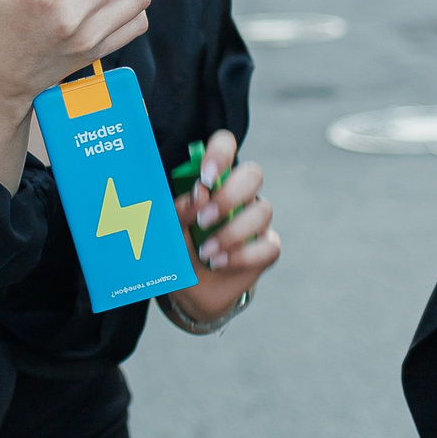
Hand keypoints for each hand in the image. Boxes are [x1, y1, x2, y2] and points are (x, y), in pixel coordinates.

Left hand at [169, 128, 280, 321]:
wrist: (190, 290)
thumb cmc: (179, 249)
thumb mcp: (169, 229)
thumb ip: (179, 210)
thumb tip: (198, 194)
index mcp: (214, 180)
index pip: (225, 147)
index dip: (220, 154)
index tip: (205, 178)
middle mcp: (240, 195)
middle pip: (252, 175)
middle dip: (228, 196)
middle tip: (203, 219)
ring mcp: (256, 221)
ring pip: (262, 211)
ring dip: (231, 232)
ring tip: (205, 251)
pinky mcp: (266, 249)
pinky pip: (267, 247)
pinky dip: (241, 256)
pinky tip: (218, 263)